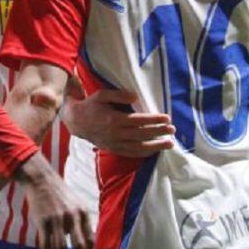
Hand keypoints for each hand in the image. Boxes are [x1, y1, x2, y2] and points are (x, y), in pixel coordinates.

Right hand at [17, 154, 93, 248]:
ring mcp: (57, 219)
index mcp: (83, 212)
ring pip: (61, 248)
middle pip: (79, 246)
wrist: (40, 179)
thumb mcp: (75, 204)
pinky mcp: (43, 221)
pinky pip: (46, 245)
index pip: (90, 239)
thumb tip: (84, 244)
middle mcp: (72, 216)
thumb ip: (80, 222)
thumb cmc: (58, 193)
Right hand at [60, 88, 174, 157]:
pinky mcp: (113, 149)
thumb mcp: (102, 95)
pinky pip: (131, 153)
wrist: (75, 121)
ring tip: (170, 143)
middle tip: (173, 129)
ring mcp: (115, 143)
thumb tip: (136, 97)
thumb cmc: (91, 105)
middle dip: (159, 132)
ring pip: (139, 147)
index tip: (167, 118)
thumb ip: (119, 95)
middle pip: (142, 134)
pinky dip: (144, 153)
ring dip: (156, 146)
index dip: (154, 120)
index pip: (139, 121)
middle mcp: (116, 133)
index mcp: (114, 119)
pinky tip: (155, 151)